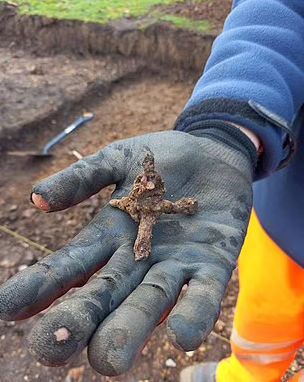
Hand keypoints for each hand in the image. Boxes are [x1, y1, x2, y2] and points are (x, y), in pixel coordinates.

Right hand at [0, 128, 254, 374]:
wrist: (213, 153)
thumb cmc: (163, 158)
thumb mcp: (118, 160)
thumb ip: (83, 178)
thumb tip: (37, 198)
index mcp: (109, 236)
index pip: (68, 266)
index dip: (40, 286)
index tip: (9, 307)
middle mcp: (137, 260)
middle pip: (103, 297)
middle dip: (78, 321)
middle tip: (52, 347)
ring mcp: (174, 264)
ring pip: (148, 304)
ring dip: (129, 330)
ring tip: (110, 361)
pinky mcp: (212, 264)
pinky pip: (202, 294)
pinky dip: (193, 314)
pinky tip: (181, 335)